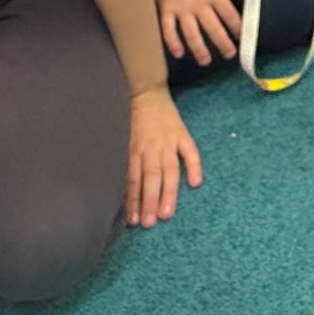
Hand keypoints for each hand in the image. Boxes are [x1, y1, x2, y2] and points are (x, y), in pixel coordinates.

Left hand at [125, 89, 200, 227]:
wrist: (145, 91)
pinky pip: (190, 152)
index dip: (133, 200)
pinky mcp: (181, 134)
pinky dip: (194, 166)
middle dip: (149, 201)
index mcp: (133, 150)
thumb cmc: (130, 119)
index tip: (133, 221)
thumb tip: (117, 189)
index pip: (133, 179)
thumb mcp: (121, 139)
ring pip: (168, 170)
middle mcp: (150, 148)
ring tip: (166, 213)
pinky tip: (196, 183)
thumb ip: (124, 161)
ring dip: (168, 192)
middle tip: (149, 223)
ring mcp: (167, 141)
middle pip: (150, 178)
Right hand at [152, 0, 242, 64]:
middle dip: (223, 44)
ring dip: (200, 49)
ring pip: (192, 34)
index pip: (230, 16)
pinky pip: (168, 30)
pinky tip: (179, 53)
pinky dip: (173, 42)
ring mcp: (182, 10)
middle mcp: (200, 6)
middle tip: (229, 54)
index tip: (241, 36)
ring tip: (205, 60)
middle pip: (214, 29)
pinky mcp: (166, 10)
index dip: (237, 27)